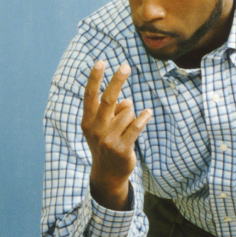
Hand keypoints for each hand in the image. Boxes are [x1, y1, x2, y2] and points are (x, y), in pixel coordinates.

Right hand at [81, 60, 151, 211]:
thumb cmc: (106, 144)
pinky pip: (137, 126)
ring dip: (132, 117)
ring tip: (126, 130)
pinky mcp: (122, 149)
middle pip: (108, 99)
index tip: (100, 62)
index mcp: (88, 121)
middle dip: (117, 81)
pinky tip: (148, 113)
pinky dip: (143, 118)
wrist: (107, 174)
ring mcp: (108, 140)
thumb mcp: (103, 128)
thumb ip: (113, 112)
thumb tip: (128, 102)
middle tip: (126, 66)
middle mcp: (96, 129)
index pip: (90, 96)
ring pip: (128, 114)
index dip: (95, 79)